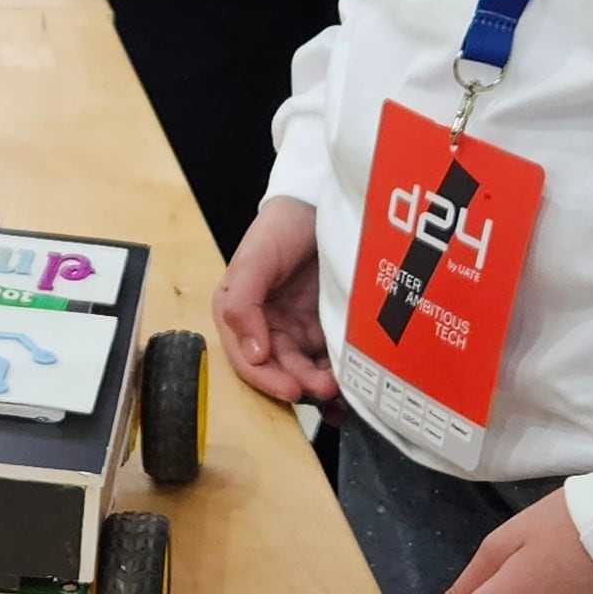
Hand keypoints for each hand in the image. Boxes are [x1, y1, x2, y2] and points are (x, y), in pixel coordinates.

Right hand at [213, 193, 334, 404]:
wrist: (317, 204)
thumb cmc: (279, 227)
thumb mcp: (255, 260)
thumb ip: (242, 304)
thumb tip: (253, 353)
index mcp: (240, 315)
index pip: (248, 360)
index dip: (267, 379)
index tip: (291, 389)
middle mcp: (266, 327)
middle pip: (281, 368)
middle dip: (300, 383)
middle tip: (324, 389)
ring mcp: (298, 328)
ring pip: (307, 368)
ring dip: (320, 383)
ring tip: (341, 389)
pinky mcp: (325, 325)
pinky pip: (329, 357)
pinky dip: (338, 373)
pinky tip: (351, 385)